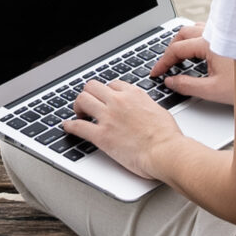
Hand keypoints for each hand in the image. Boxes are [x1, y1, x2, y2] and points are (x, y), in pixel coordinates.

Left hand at [65, 78, 185, 178]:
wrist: (166, 151)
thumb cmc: (167, 136)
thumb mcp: (158, 110)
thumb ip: (144, 105)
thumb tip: (141, 108)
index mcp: (133, 94)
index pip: (112, 84)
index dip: (106, 91)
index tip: (104, 98)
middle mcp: (118, 101)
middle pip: (92, 87)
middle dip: (88, 94)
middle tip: (88, 104)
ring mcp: (108, 118)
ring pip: (82, 100)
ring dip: (78, 106)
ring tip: (78, 113)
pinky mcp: (101, 136)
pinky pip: (78, 126)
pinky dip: (70, 126)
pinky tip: (67, 126)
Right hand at [153, 22, 233, 104]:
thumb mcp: (213, 90)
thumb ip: (187, 85)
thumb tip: (170, 82)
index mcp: (208, 43)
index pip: (177, 49)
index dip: (163, 62)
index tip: (156, 73)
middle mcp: (215, 34)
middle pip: (183, 33)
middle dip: (171, 49)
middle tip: (166, 65)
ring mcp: (224, 34)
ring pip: (195, 29)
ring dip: (183, 42)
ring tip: (179, 58)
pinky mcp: (230, 38)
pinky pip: (207, 31)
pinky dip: (196, 40)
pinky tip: (198, 53)